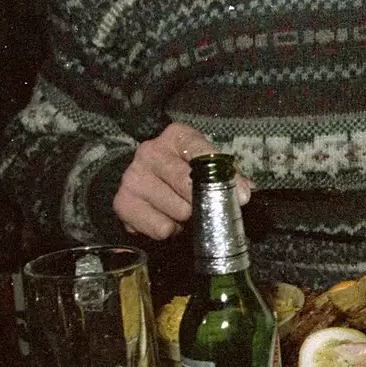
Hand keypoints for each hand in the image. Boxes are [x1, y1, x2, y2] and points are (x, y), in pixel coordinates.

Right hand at [112, 123, 251, 239]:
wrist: (143, 177)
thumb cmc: (183, 168)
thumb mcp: (206, 163)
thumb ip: (227, 175)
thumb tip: (243, 194)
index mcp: (176, 136)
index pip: (201, 152)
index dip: (224, 177)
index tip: (242, 197)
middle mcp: (150, 152)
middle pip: (186, 182)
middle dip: (204, 201)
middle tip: (211, 210)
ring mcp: (133, 177)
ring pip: (176, 210)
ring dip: (188, 219)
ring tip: (187, 214)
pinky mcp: (123, 203)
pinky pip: (160, 228)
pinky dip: (171, 230)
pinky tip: (170, 220)